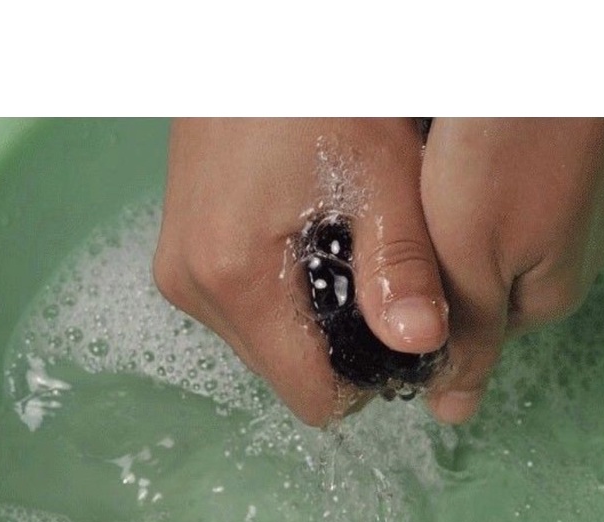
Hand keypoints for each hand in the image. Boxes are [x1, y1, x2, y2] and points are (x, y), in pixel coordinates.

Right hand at [153, 118, 448, 425]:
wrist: (259, 42)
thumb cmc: (319, 92)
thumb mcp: (382, 175)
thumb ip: (402, 267)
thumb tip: (420, 343)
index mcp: (237, 278)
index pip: (310, 397)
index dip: (366, 383)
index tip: (398, 338)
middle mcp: (194, 286)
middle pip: (287, 374)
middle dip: (341, 349)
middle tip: (379, 285)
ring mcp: (182, 272)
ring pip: (268, 346)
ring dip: (313, 321)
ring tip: (345, 253)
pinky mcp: (185, 255)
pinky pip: (246, 311)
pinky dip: (286, 296)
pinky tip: (312, 244)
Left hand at [420, 118, 603, 422]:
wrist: (551, 52)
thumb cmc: (512, 151)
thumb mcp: (474, 262)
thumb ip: (465, 339)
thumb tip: (455, 415)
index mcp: (544, 297)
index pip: (469, 340)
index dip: (425, 319)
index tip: (393, 288)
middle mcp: (558, 263)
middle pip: (472, 292)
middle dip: (434, 270)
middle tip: (408, 233)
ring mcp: (557, 215)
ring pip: (476, 246)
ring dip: (445, 230)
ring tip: (428, 199)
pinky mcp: (545, 175)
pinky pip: (489, 204)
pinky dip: (460, 194)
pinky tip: (450, 170)